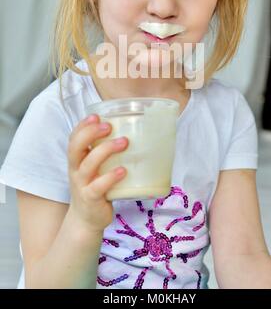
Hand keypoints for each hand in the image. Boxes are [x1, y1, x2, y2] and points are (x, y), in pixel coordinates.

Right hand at [67, 114, 127, 232]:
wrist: (86, 220)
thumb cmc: (95, 187)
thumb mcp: (95, 169)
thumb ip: (104, 153)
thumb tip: (132, 133)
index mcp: (77, 160)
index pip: (73, 139)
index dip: (82, 126)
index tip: (96, 115)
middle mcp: (76, 170)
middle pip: (75, 148)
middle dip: (90, 133)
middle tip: (108, 126)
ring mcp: (82, 185)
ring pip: (88, 165)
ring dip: (105, 151)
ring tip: (124, 142)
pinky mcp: (91, 199)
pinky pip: (98, 187)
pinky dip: (110, 177)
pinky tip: (122, 170)